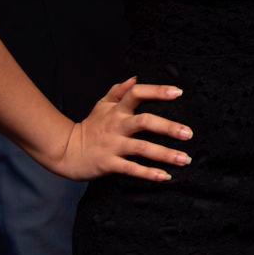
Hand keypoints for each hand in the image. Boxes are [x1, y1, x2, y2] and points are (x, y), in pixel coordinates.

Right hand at [49, 77, 191, 182]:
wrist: (65, 151)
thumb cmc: (89, 127)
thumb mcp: (101, 105)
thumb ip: (119, 91)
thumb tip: (135, 78)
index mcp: (117, 110)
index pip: (137, 94)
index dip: (157, 91)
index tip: (178, 92)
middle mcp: (117, 126)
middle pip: (145, 122)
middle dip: (169, 127)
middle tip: (189, 133)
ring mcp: (113, 145)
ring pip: (142, 148)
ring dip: (165, 154)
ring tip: (185, 159)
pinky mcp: (109, 163)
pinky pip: (131, 169)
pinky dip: (149, 173)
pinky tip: (165, 176)